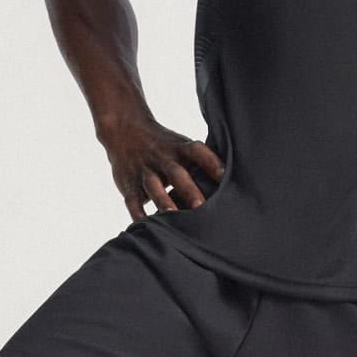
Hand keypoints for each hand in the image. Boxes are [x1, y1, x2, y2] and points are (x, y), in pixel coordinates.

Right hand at [101, 116, 224, 221]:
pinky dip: (138, 213)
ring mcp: (144, 171)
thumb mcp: (180, 146)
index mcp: (179, 148)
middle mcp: (162, 159)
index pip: (197, 151)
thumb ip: (201, 162)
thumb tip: (231, 183)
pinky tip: (144, 225)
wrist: (124, 130)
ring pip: (153, 186)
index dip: (210, 161)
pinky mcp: (129, 185)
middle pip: (176, 173)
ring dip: (163, 200)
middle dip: (188, 189)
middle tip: (201, 206)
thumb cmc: (164, 146)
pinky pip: (132, 200)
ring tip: (171, 215)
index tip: (224, 175)